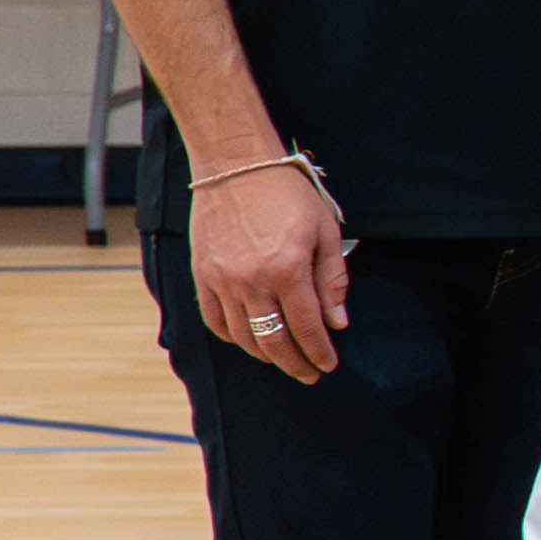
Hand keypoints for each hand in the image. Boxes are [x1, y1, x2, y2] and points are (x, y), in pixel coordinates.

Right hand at [186, 157, 348, 387]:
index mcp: (287, 269)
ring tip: (282, 358)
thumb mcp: (324, 231)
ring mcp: (223, 279)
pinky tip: (248, 338)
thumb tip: (337, 322)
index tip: (327, 365)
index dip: (319, 351)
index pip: (306, 326)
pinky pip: (215, 319)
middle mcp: (252, 280)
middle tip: (308, 374)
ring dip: (265, 354)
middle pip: (274, 340)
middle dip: (294, 363)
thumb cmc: (286, 193)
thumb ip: (332, 279)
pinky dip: (233, 336)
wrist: (236, 164)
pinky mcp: (203, 273)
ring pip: (243, 335)